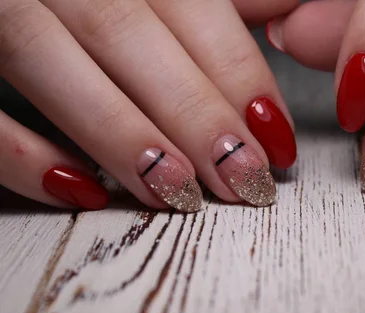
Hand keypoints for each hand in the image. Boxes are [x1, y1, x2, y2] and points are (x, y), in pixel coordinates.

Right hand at [0, 0, 298, 211]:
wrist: (15, 1)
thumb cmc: (95, 1)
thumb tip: (288, 15)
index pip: (190, 4)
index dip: (239, 75)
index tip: (276, 139)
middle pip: (125, 32)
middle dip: (193, 112)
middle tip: (243, 179)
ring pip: (46, 56)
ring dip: (119, 134)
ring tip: (177, 193)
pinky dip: (19, 153)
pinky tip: (78, 190)